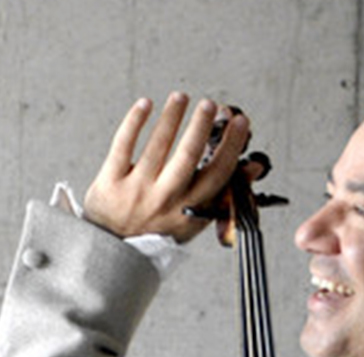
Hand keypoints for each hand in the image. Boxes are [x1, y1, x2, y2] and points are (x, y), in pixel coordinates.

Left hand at [83, 93, 250, 241]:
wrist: (115, 252)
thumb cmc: (158, 233)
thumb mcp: (195, 221)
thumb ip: (223, 195)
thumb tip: (252, 168)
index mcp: (190, 211)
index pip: (217, 174)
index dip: (231, 146)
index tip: (239, 123)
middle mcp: (166, 200)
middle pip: (188, 157)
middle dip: (201, 126)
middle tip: (211, 105)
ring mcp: (137, 191)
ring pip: (158, 145)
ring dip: (172, 116)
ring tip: (181, 97)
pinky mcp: (111, 182)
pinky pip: (123, 144)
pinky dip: (135, 121)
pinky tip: (146, 104)